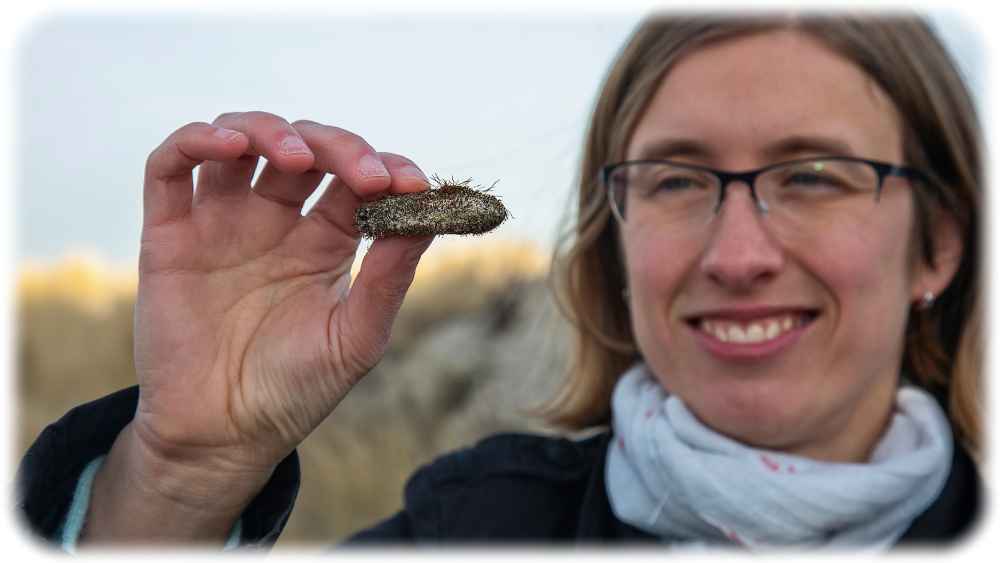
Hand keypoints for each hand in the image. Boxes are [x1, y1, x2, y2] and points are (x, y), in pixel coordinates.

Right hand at [132, 111, 433, 475]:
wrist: (222, 436)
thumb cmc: (296, 390)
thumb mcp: (356, 337)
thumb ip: (389, 277)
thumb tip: (428, 215)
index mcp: (326, 241)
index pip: (356, 179)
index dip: (384, 167)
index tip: (411, 182)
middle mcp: (276, 221)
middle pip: (305, 150)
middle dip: (338, 147)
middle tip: (363, 174)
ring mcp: (222, 222)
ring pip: (241, 140)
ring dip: (269, 130)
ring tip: (295, 157)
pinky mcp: (171, 233)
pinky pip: (171, 167)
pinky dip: (195, 140)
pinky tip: (228, 146)